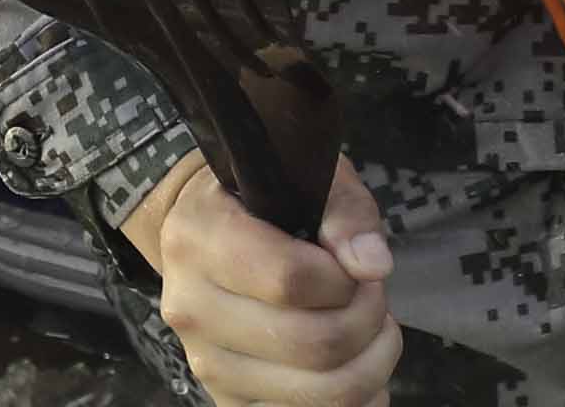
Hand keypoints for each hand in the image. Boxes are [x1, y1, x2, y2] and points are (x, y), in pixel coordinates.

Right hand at [126, 151, 399, 406]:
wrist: (207, 237)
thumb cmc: (265, 202)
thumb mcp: (307, 180)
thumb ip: (344, 213)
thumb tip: (372, 265)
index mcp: (198, 239)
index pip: (288, 279)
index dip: (341, 279)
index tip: (352, 266)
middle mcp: (191, 308)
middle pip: (311, 343)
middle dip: (366, 320)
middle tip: (373, 296)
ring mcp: (206, 363)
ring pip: (318, 393)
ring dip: (370, 364)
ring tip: (373, 331)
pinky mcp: (228, 401)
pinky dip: (355, 401)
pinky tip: (361, 370)